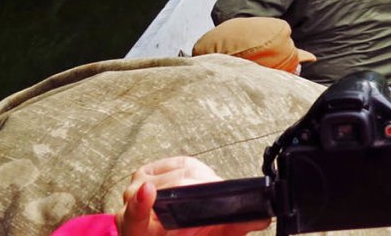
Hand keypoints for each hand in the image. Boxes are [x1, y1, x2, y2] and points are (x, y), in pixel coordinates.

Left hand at [115, 156, 268, 235]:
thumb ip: (231, 229)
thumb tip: (260, 217)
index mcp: (139, 232)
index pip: (135, 217)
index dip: (141, 204)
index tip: (148, 190)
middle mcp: (130, 211)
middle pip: (169, 188)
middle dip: (199, 188)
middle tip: (218, 196)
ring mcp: (135, 189)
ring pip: (176, 171)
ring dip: (200, 177)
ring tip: (211, 190)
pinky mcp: (145, 173)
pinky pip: (176, 161)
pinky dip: (194, 168)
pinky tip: (202, 178)